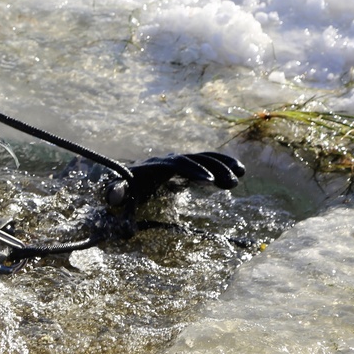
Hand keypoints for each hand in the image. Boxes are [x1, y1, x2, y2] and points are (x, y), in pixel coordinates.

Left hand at [104, 152, 245, 209]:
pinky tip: (239, 171)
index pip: (176, 164)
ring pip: (202, 158)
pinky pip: (206, 161)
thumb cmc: (122, 188)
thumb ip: (115, 193)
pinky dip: (221, 163)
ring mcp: (178, 161)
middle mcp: (168, 159)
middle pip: (193, 158)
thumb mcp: (117, 192)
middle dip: (212, 168)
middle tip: (230, 183)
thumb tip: (113, 196)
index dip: (192, 170)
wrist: (126, 179)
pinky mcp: (186, 166)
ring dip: (221, 164)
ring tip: (240, 176)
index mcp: (154, 165)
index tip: (208, 181)